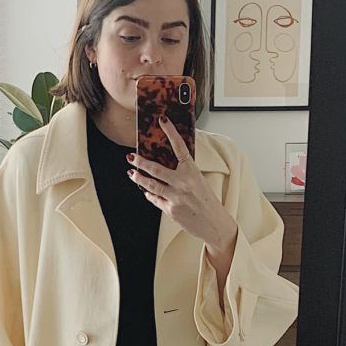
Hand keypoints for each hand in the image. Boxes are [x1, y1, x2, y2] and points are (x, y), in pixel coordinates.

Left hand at [127, 118, 237, 291]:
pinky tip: (145, 190)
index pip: (179, 147)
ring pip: (150, 185)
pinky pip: (154, 199)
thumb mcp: (199, 181)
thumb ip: (184, 172)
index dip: (171, 132)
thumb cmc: (208, 202)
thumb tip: (168, 163)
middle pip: (155, 169)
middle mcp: (182, 183)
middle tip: (131, 156)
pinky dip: (149, 194)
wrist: (214, 224)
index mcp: (192, 172)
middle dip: (140, 162)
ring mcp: (175, 197)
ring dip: (138, 178)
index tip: (163, 120)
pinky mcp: (170, 210)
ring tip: (132, 173)